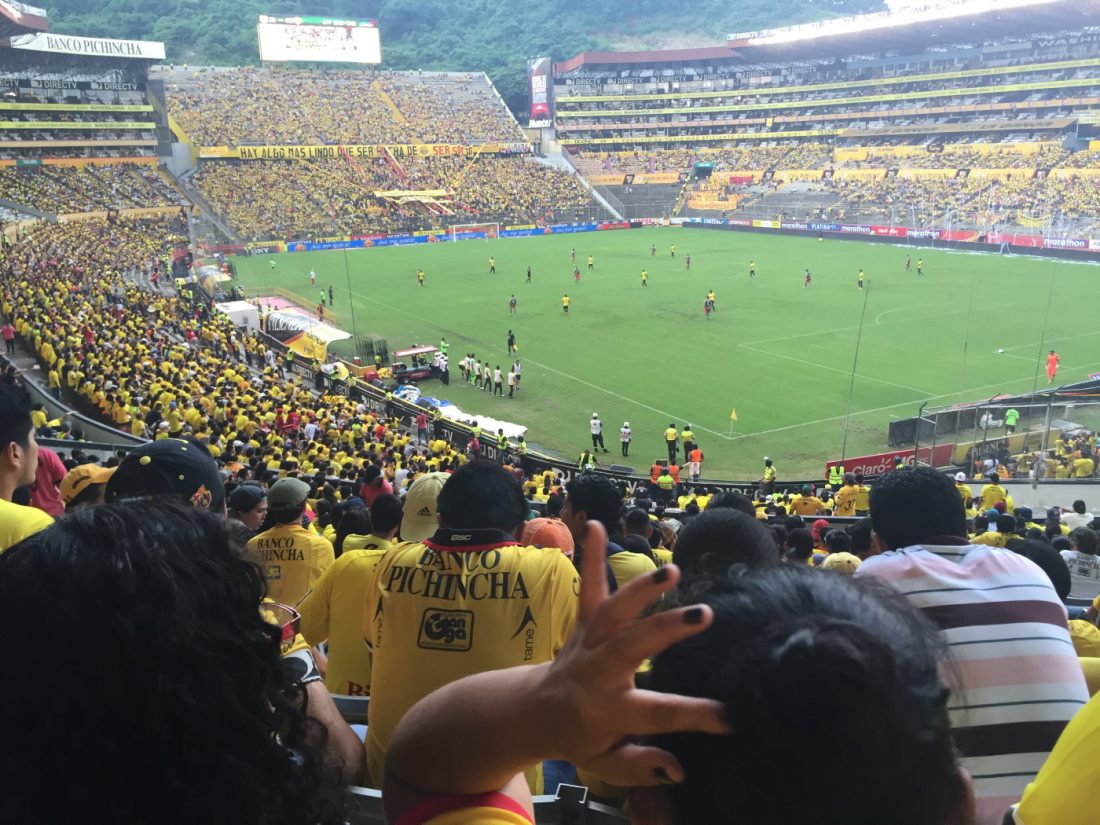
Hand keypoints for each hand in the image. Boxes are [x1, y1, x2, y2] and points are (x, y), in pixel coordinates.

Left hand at [534, 521, 727, 786]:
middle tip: (705, 615)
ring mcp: (588, 641)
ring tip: (672, 570)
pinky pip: (587, 587)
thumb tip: (679, 766)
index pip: (655, 714)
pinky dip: (591, 555)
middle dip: (665, 629)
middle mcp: (596, 670)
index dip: (693, 715)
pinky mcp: (582, 621)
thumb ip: (639, 766)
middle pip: (630, 647)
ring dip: (641, 588)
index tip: (730, 713)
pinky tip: (596, 524)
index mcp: (606, 709)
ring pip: (611, 611)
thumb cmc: (579, 738)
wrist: (532, 712)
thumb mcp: (605, 764)